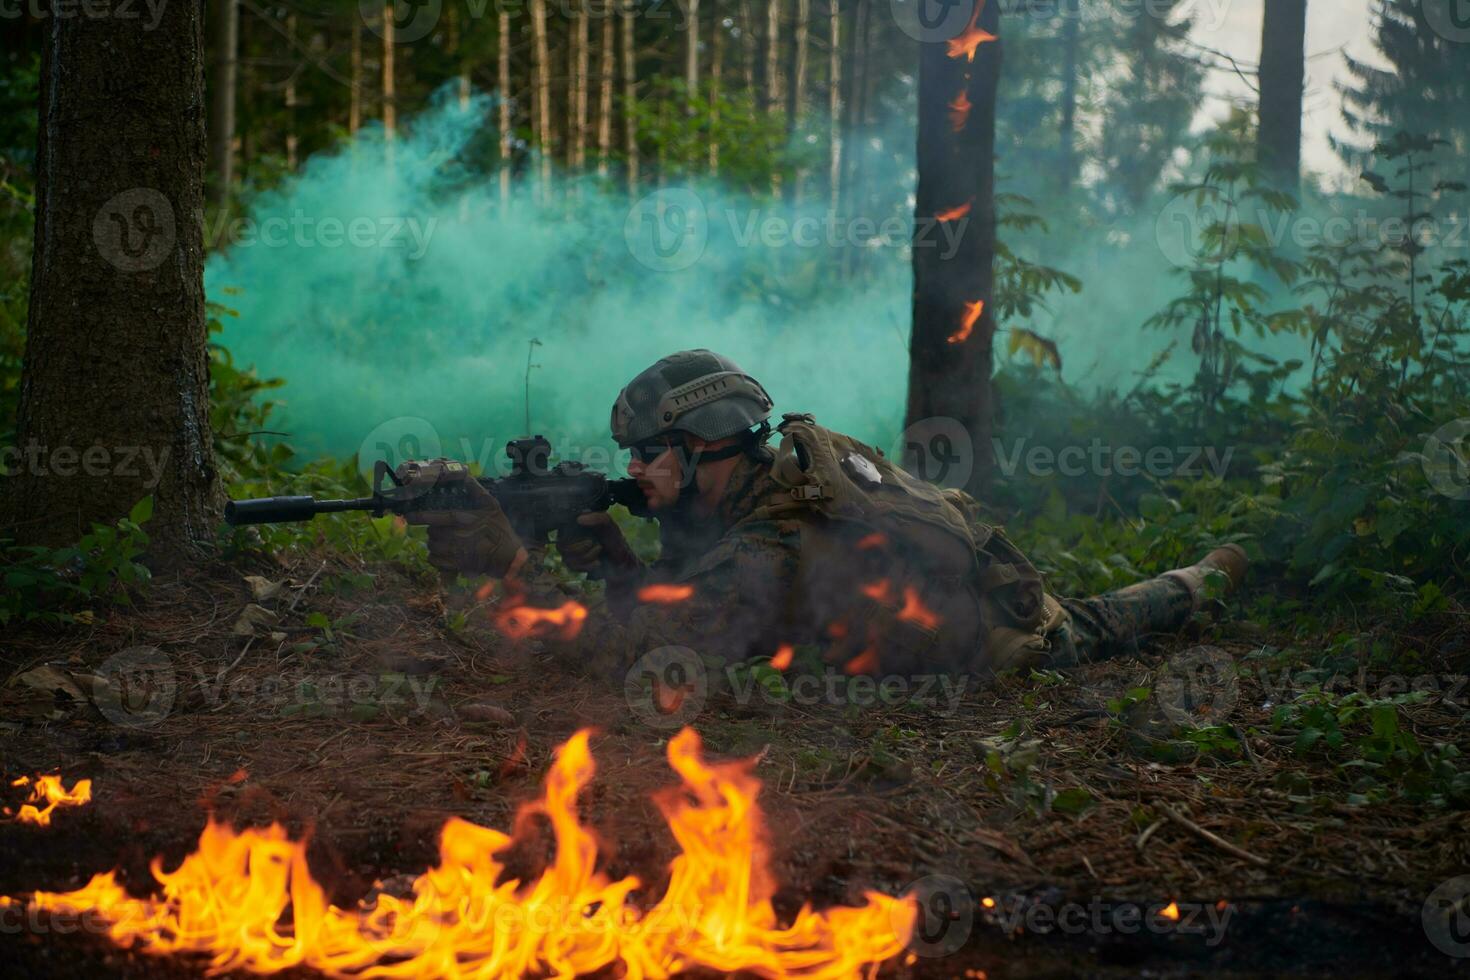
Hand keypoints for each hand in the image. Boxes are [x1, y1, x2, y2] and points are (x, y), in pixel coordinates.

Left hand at [407, 477, 526, 577]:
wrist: (508, 557)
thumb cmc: (499, 530)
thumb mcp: (492, 506)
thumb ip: (476, 490)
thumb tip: (465, 474)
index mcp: (465, 520)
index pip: (438, 517)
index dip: (422, 516)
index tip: (409, 516)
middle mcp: (457, 536)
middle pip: (432, 532)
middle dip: (434, 530)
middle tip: (442, 530)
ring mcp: (455, 552)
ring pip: (432, 546)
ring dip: (435, 543)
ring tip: (445, 542)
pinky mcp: (455, 565)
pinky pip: (434, 560)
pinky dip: (435, 557)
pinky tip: (444, 554)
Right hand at [558, 512, 638, 577]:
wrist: (621, 559)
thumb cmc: (614, 539)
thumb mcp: (608, 524)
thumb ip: (597, 517)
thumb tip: (579, 519)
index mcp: (574, 525)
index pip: (561, 530)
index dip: (570, 536)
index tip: (587, 537)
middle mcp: (569, 538)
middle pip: (561, 546)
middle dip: (579, 548)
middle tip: (594, 543)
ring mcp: (570, 552)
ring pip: (566, 558)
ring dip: (586, 557)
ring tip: (599, 551)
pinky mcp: (574, 564)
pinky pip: (572, 567)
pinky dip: (586, 566)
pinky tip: (597, 562)